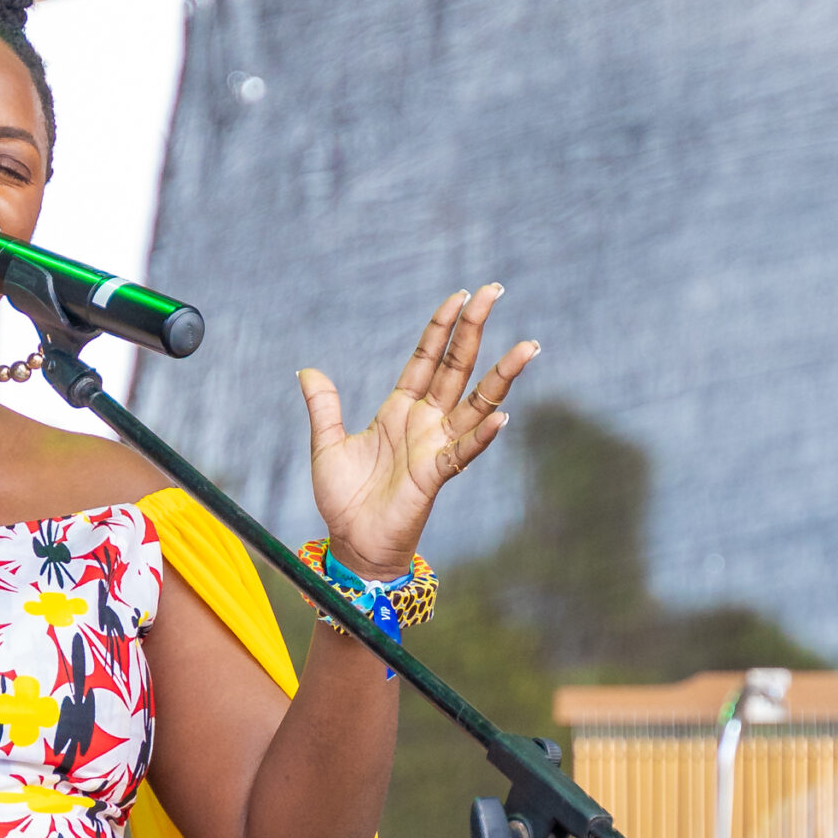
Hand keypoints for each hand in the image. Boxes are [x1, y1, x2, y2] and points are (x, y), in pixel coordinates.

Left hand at [298, 286, 538, 576]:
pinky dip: (482, 436)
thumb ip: (324, 407)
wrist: (352, 545)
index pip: (427, 358)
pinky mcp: (434, 476)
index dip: (441, 327)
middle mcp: (424, 422)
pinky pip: (463, 452)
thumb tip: (308, 370)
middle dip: (474, 329)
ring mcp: (434, 447)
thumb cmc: (344, 499)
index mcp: (400, 409)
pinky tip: (502, 416)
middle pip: (457, 367)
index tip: (459, 295)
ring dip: (502, 377)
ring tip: (528, 347)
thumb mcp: (327, 445)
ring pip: (476, 404)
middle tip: (494, 292)